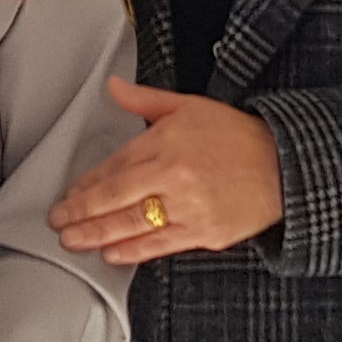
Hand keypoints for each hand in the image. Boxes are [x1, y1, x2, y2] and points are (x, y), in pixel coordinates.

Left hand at [51, 83, 283, 261]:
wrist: (284, 166)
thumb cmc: (237, 135)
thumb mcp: (190, 106)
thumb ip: (145, 100)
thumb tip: (113, 87)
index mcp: (166, 142)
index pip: (115, 166)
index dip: (87, 184)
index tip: (68, 195)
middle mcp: (173, 176)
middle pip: (115, 198)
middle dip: (81, 213)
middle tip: (58, 223)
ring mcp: (188, 208)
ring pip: (132, 225)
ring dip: (97, 234)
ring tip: (74, 241)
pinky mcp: (204, 233)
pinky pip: (160, 245)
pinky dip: (133, 251)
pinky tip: (112, 254)